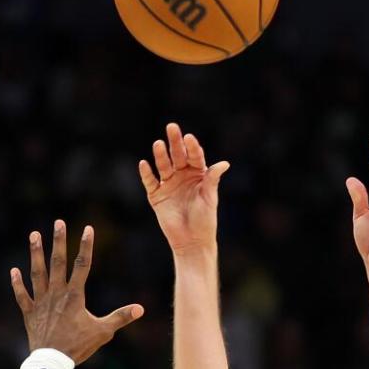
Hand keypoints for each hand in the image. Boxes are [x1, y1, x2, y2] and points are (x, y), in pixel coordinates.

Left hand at [10, 221, 142, 365]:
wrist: (52, 362)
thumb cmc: (78, 347)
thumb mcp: (103, 331)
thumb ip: (121, 317)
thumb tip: (140, 309)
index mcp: (74, 296)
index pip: (82, 265)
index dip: (86, 246)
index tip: (88, 228)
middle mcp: (56, 294)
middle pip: (58, 262)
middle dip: (59, 241)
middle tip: (58, 222)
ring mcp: (41, 302)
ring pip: (37, 273)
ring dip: (36, 253)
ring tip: (34, 235)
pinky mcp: (30, 313)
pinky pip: (22, 296)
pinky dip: (17, 284)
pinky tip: (14, 271)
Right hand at [139, 122, 228, 253]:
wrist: (192, 240)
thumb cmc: (205, 219)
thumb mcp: (210, 197)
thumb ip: (213, 179)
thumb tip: (224, 163)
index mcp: (198, 174)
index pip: (194, 156)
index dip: (192, 147)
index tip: (189, 138)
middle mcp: (182, 176)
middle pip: (177, 155)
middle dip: (174, 142)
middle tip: (171, 127)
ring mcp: (168, 184)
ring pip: (163, 165)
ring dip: (160, 155)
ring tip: (158, 144)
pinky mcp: (156, 196)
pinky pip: (150, 182)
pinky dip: (146, 173)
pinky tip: (144, 164)